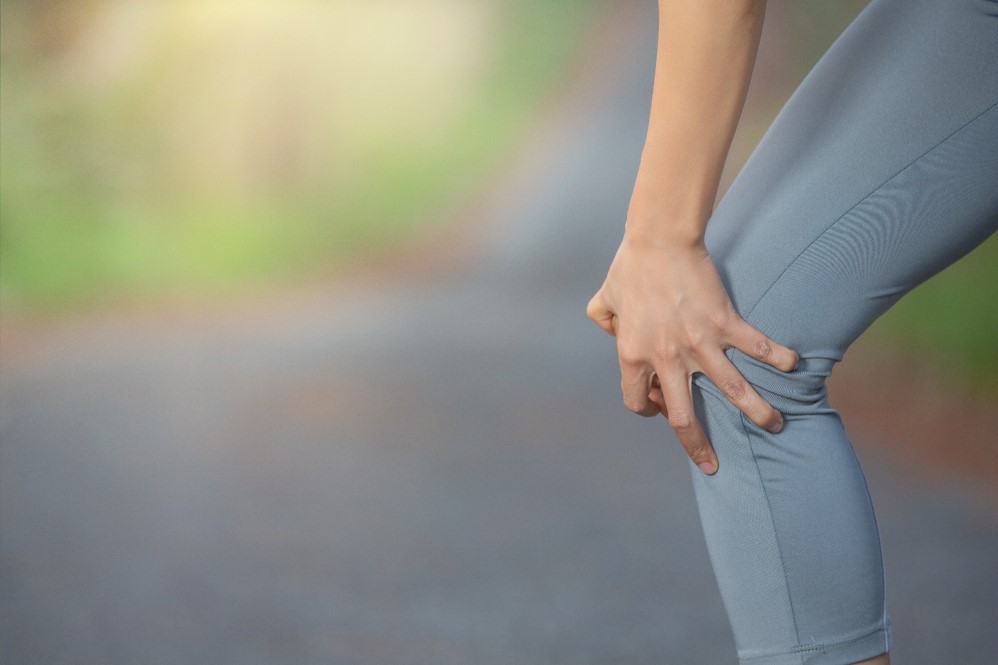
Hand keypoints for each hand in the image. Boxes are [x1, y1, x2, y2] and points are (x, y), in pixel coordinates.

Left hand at [587, 232, 797, 474]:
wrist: (659, 238)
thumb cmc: (630, 267)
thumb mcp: (603, 299)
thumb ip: (602, 319)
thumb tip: (609, 331)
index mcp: (634, 355)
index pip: (639, 402)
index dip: (650, 409)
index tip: (663, 406)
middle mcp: (666, 358)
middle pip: (684, 419)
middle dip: (699, 447)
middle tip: (713, 466)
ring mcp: (698, 343)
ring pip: (732, 392)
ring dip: (756, 413)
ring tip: (776, 427)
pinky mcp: (724, 322)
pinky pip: (756, 347)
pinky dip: (777, 357)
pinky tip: (794, 366)